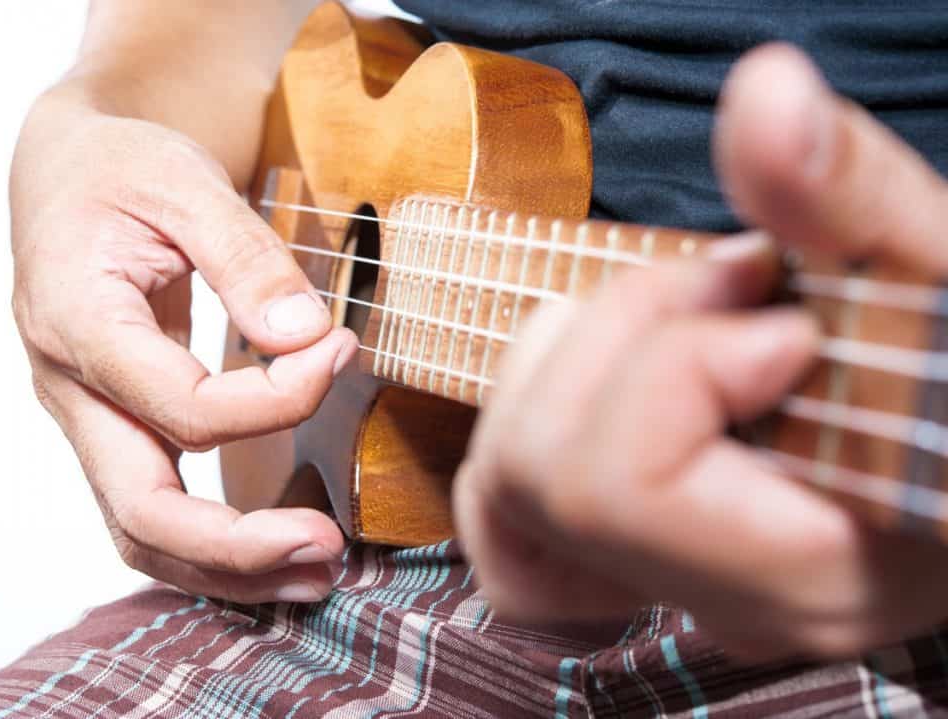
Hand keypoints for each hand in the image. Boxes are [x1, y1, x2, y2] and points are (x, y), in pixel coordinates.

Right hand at [11, 85, 356, 603]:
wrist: (65, 174)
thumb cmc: (118, 170)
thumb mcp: (184, 183)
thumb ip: (245, 258)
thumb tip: (307, 337)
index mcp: (77, 323)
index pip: (184, 407)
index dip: (278, 400)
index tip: (339, 352)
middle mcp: (70, 389)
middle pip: (142, 511)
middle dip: (240, 546)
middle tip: (329, 548)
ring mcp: (88, 416)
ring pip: (142, 530)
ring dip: (229, 568)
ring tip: (314, 575)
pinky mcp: (115, 424)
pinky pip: (152, 506)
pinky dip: (212, 541)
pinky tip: (271, 550)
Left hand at [453, 44, 947, 659]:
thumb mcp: (936, 273)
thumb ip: (849, 198)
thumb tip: (764, 91)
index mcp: (810, 572)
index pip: (620, 487)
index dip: (679, 362)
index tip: (784, 319)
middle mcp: (723, 609)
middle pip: (541, 475)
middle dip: (622, 337)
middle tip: (729, 290)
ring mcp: (675, 592)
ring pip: (507, 483)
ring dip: (577, 358)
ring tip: (687, 320)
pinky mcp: (640, 562)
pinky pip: (509, 504)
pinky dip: (545, 405)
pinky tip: (629, 369)